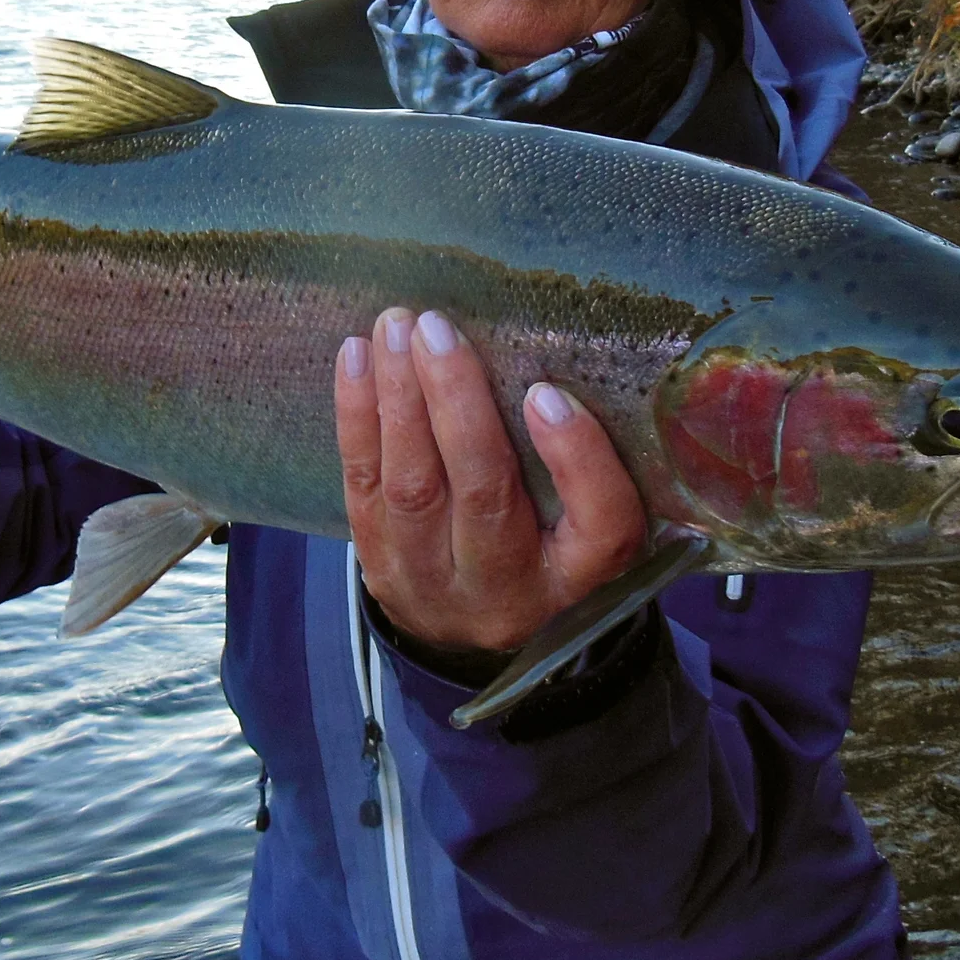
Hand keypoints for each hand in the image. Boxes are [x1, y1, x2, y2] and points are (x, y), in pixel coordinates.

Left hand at [335, 307, 646, 657]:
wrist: (481, 630)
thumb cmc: (550, 545)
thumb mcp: (591, 520)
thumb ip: (585, 461)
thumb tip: (548, 365)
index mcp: (585, 577)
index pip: (602, 523)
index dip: (577, 457)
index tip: (546, 393)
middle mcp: (510, 593)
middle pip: (485, 495)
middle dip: (455, 402)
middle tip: (436, 329)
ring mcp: (436, 587)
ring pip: (412, 488)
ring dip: (397, 399)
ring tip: (394, 329)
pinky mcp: (382, 571)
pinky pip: (361, 488)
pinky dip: (357, 418)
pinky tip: (357, 359)